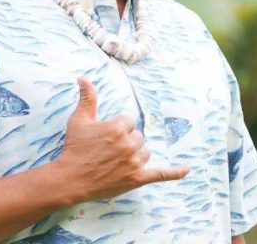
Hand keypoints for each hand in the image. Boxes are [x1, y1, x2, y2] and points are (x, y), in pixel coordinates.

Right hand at [52, 76, 188, 202]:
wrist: (71, 179)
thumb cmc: (75, 148)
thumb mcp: (79, 120)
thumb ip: (87, 98)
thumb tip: (83, 77)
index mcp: (118, 127)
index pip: (129, 121)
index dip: (117, 128)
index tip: (105, 137)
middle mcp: (129, 143)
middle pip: (138, 136)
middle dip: (126, 141)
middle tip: (108, 151)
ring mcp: (134, 162)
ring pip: (145, 152)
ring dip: (136, 154)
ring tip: (116, 161)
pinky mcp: (137, 178)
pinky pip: (160, 174)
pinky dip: (174, 173)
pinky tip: (186, 169)